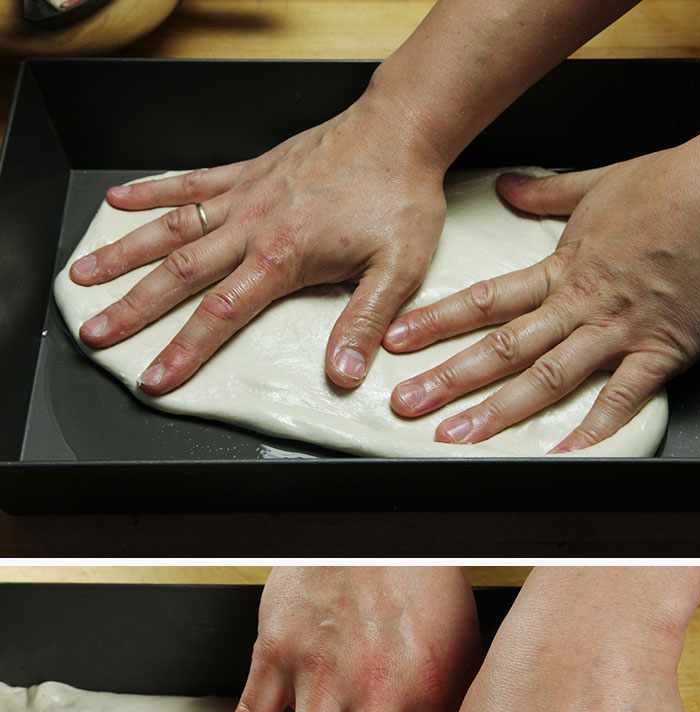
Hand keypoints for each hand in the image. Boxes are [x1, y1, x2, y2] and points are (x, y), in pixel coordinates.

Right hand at [71, 90, 445, 394]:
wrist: (398, 132)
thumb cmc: (401, 200)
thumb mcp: (399, 271)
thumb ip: (365, 322)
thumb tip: (345, 374)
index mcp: (283, 257)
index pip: (222, 315)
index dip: (185, 351)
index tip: (156, 379)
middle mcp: (253, 225)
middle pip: (178, 274)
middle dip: (134, 309)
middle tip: (97, 334)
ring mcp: (246, 195)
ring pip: (171, 227)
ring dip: (124, 252)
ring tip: (85, 274)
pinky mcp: (249, 170)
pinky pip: (191, 181)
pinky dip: (153, 191)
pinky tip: (120, 200)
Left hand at [383, 116, 699, 450]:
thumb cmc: (670, 186)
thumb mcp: (597, 182)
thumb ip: (547, 193)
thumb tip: (507, 187)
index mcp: (564, 268)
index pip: (486, 300)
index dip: (437, 322)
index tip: (398, 342)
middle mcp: (581, 305)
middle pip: (503, 347)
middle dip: (449, 379)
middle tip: (407, 405)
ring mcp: (617, 331)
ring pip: (547, 377)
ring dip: (499, 410)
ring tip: (461, 438)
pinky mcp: (659, 351)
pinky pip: (621, 399)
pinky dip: (591, 430)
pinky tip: (562, 454)